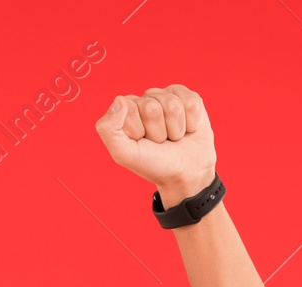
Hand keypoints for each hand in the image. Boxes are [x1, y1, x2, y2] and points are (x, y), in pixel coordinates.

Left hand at [95, 85, 216, 205]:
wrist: (186, 174)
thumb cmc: (154, 164)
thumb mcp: (124, 154)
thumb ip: (108, 129)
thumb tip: (119, 99)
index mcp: (126, 111)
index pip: (130, 109)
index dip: (139, 131)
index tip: (143, 143)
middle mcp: (146, 100)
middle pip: (152, 108)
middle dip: (159, 131)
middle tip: (161, 143)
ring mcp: (168, 97)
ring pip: (173, 105)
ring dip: (176, 129)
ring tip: (174, 138)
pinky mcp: (189, 98)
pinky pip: (192, 102)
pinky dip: (193, 122)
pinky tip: (188, 129)